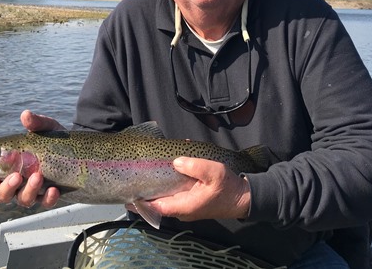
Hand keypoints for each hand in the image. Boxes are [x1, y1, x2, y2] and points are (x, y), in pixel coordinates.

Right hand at [0, 110, 64, 207]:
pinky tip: (54, 190)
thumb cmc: (53, 138)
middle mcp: (18, 182)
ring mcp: (34, 191)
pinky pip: (46, 203)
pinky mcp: (50, 196)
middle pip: (2, 195)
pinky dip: (48, 199)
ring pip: (23, 200)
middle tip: (16, 176)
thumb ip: (35, 123)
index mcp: (9, 166)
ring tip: (38, 176)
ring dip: (29, 190)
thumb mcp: (46, 128)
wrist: (78, 148)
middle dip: (7, 188)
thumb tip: (25, 115)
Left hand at [129, 157, 250, 221]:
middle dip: (144, 194)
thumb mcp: (213, 172)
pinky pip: (173, 195)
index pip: (157, 208)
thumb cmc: (227, 187)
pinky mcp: (190, 201)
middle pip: (157, 204)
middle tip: (131, 182)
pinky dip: (166, 185)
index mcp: (185, 206)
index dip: (141, 203)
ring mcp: (186, 207)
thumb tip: (176, 161)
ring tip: (141, 176)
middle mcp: (182, 209)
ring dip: (155, 189)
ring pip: (164, 199)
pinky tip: (163, 171)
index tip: (129, 195)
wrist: (242, 197)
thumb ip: (194, 166)